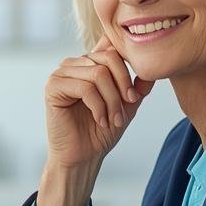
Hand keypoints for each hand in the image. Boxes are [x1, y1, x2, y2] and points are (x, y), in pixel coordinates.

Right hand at [43, 36, 155, 170]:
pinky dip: (98, 107)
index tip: (133, 97)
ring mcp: (62, 73)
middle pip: (108, 59)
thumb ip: (137, 86)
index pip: (113, 49)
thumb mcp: (126, 105)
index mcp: (89, 63)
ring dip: (111, 101)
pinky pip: (85, 87)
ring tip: (113, 120)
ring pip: (98, 74)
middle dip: (122, 87)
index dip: (128, 70)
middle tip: (126, 109)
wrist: (83, 156)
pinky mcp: (53, 86)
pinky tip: (100, 121)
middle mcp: (74, 64)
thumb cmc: (101, 131)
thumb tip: (152, 69)